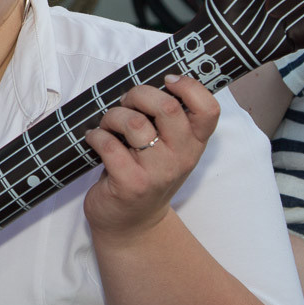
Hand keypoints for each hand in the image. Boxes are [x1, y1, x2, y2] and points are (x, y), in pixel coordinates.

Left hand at [83, 74, 219, 241]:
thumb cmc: (145, 175)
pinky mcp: (131, 183)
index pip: (208, 109)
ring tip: (107, 124)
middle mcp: (181, 157)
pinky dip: (96, 136)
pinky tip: (94, 140)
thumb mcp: (167, 149)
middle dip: (138, 95)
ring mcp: (157, 172)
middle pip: (167, 107)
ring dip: (113, 116)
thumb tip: (148, 82)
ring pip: (135, 124)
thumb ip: (166, 121)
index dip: (189, 86)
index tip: (167, 80)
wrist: (132, 224)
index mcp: (194, 144)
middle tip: (126, 103)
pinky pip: (109, 145)